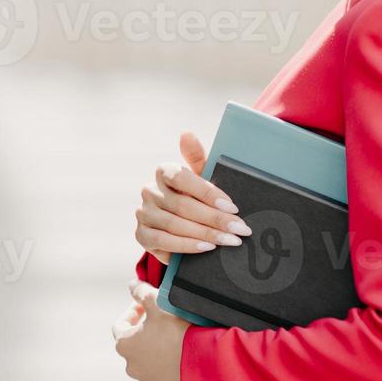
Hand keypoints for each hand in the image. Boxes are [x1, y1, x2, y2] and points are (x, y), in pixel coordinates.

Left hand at [113, 279, 190, 380]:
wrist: (202, 361)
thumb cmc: (177, 330)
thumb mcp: (158, 302)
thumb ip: (141, 291)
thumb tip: (132, 285)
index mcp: (124, 344)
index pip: (120, 324)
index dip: (133, 311)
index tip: (146, 305)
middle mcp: (130, 366)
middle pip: (134, 343)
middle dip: (145, 331)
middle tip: (162, 320)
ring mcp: (146, 380)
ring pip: (148, 360)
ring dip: (156, 349)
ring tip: (174, 338)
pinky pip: (162, 374)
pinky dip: (168, 365)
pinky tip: (181, 354)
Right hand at [135, 131, 251, 264]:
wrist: (184, 225)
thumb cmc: (196, 196)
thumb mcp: (202, 177)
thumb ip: (197, 157)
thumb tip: (186, 133)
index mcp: (164, 171)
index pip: (182, 178)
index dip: (208, 193)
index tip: (233, 207)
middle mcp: (149, 190)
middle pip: (183, 205)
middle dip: (215, 219)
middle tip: (240, 229)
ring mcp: (143, 213)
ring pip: (176, 224)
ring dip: (206, 234)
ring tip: (230, 241)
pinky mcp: (141, 235)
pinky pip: (164, 241)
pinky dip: (187, 246)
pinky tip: (206, 247)